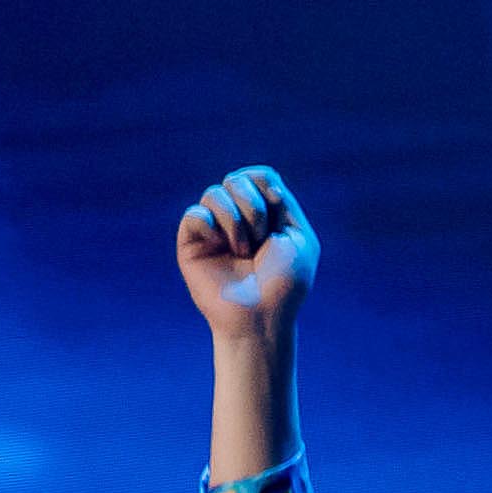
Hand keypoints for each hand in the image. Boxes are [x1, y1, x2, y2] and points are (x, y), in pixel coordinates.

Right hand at [178, 166, 317, 337]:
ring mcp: (213, 230)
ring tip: (242, 251)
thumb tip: (256, 179)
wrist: (261, 317)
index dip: (266, 189)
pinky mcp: (191, 244)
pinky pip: (195, 214)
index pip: (259, 176)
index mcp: (264, 215)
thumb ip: (283, 201)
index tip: (276, 222)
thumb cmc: (285, 285)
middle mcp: (237, 218)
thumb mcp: (299, 238)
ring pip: (214, 193)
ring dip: (235, 221)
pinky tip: (220, 246)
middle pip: (237, 179)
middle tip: (260, 241)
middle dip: (254, 208)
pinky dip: (210, 225)